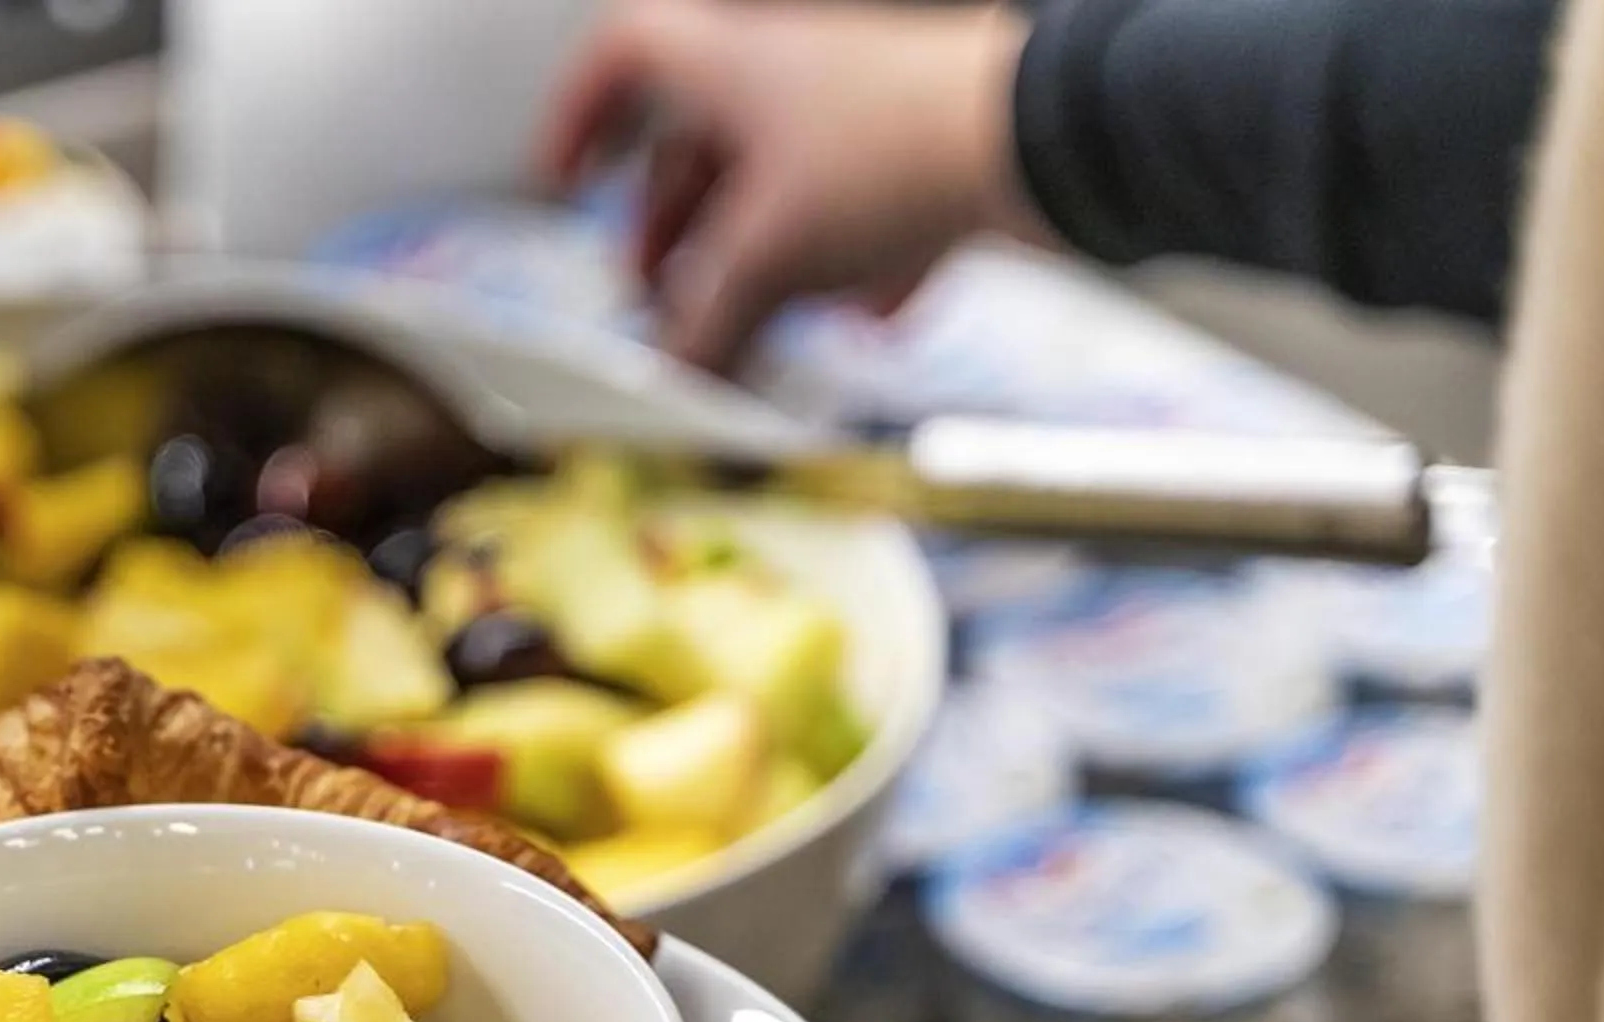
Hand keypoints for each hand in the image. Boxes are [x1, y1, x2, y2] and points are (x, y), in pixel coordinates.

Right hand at [543, 0, 1040, 369]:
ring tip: (749, 322)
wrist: (1037, 139)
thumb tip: (673, 381)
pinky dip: (852, 261)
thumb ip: (704, 327)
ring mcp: (858, 109)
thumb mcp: (767, 257)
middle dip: (671, 224)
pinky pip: (865, 206)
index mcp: (729, 65)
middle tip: (659, 292)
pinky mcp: (921, 149)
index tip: (566, 181)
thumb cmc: (891, 154)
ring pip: (781, 179)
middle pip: (699, 141)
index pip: (623, 58)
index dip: (580, 117)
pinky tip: (864, 317)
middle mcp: (789, 74)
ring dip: (755, 254)